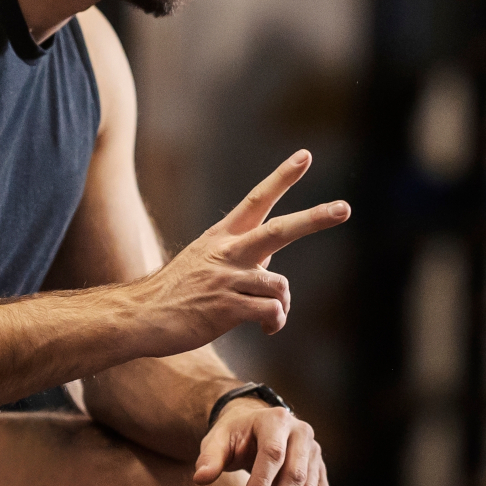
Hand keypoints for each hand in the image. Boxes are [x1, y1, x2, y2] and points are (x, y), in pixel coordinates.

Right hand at [129, 151, 348, 353]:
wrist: (140, 317)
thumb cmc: (176, 295)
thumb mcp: (204, 264)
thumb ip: (241, 264)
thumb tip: (274, 281)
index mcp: (221, 237)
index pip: (257, 199)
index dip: (282, 177)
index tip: (305, 156)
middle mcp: (227, 252)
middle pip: (279, 230)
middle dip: (315, 218)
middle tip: (345, 208)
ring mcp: (226, 279)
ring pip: (280, 284)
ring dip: (283, 305)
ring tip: (270, 317)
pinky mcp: (226, 307)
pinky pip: (271, 312)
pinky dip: (275, 322)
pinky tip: (265, 329)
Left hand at [195, 399, 332, 485]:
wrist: (256, 427)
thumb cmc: (235, 436)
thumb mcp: (218, 440)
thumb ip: (210, 458)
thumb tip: (200, 478)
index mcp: (276, 420)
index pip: (273, 453)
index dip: (262, 481)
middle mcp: (302, 434)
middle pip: (296, 475)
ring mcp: (315, 454)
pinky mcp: (320, 473)